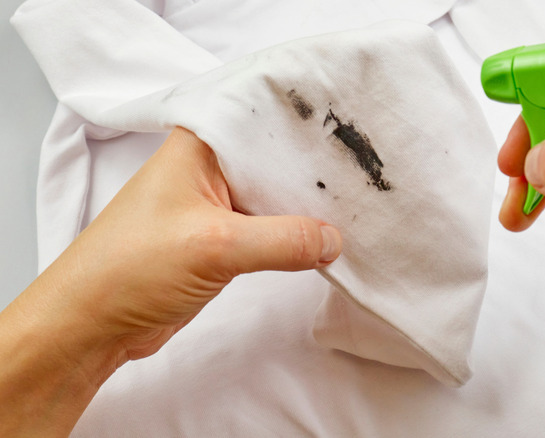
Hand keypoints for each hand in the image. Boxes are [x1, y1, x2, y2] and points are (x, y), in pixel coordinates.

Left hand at [0, 127, 340, 434]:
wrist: (93, 324)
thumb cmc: (133, 268)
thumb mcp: (215, 246)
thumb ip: (283, 240)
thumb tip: (335, 241)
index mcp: (200, 143)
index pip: (266, 116)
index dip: (311, 120)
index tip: (358, 126)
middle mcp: (210, 164)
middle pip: (277, 156)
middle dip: (317, 167)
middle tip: (371, 172)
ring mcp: (218, 201)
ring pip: (276, 194)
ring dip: (309, 205)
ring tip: (360, 203)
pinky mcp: (224, 236)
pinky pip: (271, 226)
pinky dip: (296, 233)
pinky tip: (328, 237)